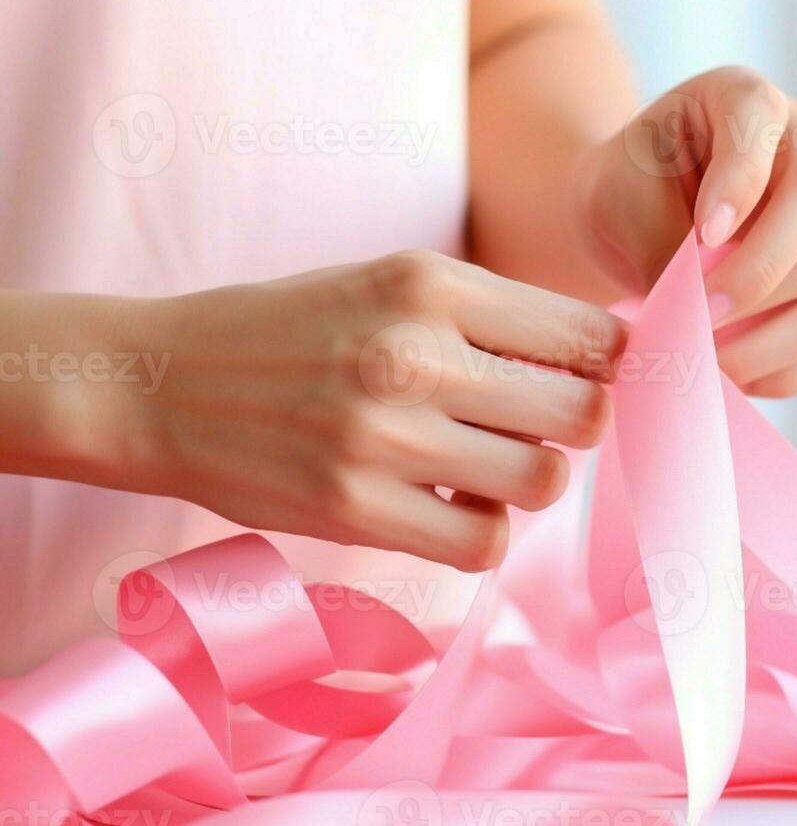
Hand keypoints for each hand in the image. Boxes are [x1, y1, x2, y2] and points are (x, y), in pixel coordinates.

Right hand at [123, 251, 625, 571]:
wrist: (161, 383)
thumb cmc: (295, 331)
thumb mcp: (391, 284)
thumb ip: (493, 316)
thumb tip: (607, 363)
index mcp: (431, 281)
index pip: (590, 336)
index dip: (606, 366)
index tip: (585, 378)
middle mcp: (414, 352)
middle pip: (584, 414)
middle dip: (573, 427)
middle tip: (531, 426)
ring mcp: (384, 435)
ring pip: (543, 482)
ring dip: (527, 481)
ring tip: (483, 465)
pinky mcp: (355, 510)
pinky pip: (484, 543)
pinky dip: (481, 531)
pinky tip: (446, 504)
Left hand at [575, 67, 796, 396]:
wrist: (643, 226)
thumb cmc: (631, 195)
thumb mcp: (618, 194)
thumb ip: (663, 237)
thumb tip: (706, 310)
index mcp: (750, 102)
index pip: (762, 116)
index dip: (741, 180)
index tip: (702, 236)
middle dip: (757, 276)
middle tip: (697, 317)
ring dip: (769, 339)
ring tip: (707, 359)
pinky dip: (790, 370)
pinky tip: (738, 373)